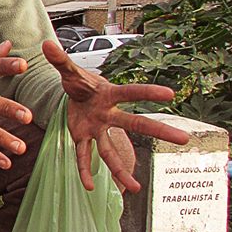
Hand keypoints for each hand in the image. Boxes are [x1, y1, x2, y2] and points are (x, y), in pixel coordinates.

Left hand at [42, 40, 189, 191]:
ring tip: (135, 189)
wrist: (74, 94)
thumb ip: (59, 59)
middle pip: (134, 123)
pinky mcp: (83, 137)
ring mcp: (97, 129)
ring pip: (110, 151)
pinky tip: (89, 187)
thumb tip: (46, 43)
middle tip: (185, 140)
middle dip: (158, 130)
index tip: (171, 94)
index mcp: (108, 94)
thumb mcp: (69, 71)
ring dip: (121, 169)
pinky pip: (84, 156)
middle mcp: (108, 114)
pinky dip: (85, 171)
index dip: (148, 93)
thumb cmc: (78, 82)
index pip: (130, 92)